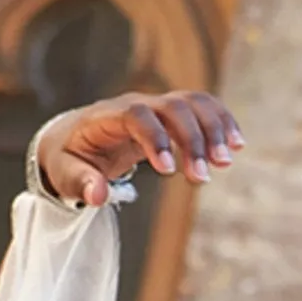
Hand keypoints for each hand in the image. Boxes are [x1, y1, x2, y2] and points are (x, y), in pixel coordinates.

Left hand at [35, 90, 244, 206]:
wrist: (74, 139)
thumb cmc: (68, 159)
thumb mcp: (64, 174)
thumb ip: (79, 184)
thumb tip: (97, 197)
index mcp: (108, 116)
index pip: (137, 115)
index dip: (156, 138)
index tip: (169, 171)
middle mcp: (137, 104)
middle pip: (173, 107)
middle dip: (192, 139)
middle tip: (204, 177)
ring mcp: (156, 107)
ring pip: (192, 103)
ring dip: (214, 129)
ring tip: (227, 161)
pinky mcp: (170, 117)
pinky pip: (201, 110)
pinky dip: (221, 122)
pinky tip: (237, 144)